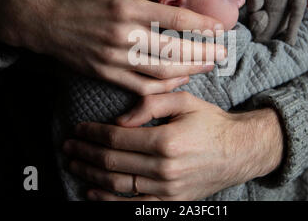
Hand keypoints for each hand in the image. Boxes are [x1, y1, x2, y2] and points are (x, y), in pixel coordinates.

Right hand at [0, 0, 225, 94]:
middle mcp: (123, 35)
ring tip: (208, 66)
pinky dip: (163, 87)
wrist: (39, 20)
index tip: (219, 29)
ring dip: (189, 71)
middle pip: (174, 50)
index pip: (174, 19)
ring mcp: (114, 58)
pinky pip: (141, 87)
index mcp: (125, 7)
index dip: (201, 26)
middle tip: (223, 53)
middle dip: (204, 53)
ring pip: (161, 72)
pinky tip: (179, 80)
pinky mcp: (106, 74)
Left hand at [63, 92, 283, 200]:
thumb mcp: (185, 102)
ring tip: (74, 164)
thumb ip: (151, 104)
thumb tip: (121, 119)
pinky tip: (92, 193)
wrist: (239, 151)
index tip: (79, 128)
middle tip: (68, 145)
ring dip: (90, 176)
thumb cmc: (212, 123)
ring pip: (116, 186)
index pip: (116, 139)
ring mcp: (167, 190)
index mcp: (166, 141)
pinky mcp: (171, 202)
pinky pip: (133, 206)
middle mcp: (164, 169)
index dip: (93, 133)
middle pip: (112, 163)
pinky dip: (108, 202)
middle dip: (85, 153)